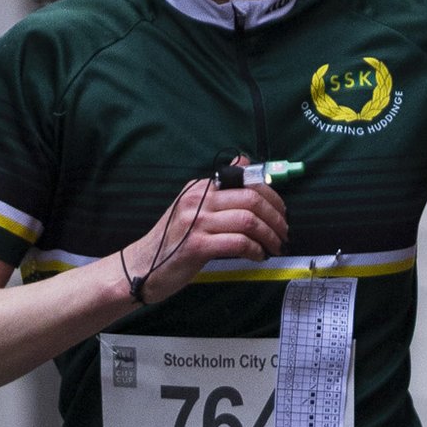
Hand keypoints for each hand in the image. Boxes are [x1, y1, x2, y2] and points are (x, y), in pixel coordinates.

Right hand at [120, 167, 286, 303]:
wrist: (143, 266)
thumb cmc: (173, 240)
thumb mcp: (194, 207)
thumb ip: (220, 188)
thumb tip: (244, 160)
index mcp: (200, 188)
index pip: (246, 181)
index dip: (272, 195)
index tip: (281, 212)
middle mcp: (197, 200)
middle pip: (251, 198)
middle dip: (276, 217)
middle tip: (283, 232)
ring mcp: (196, 222)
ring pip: (248, 221)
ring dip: (270, 235)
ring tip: (275, 246)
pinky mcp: (197, 246)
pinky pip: (238, 243)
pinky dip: (255, 250)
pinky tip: (258, 256)